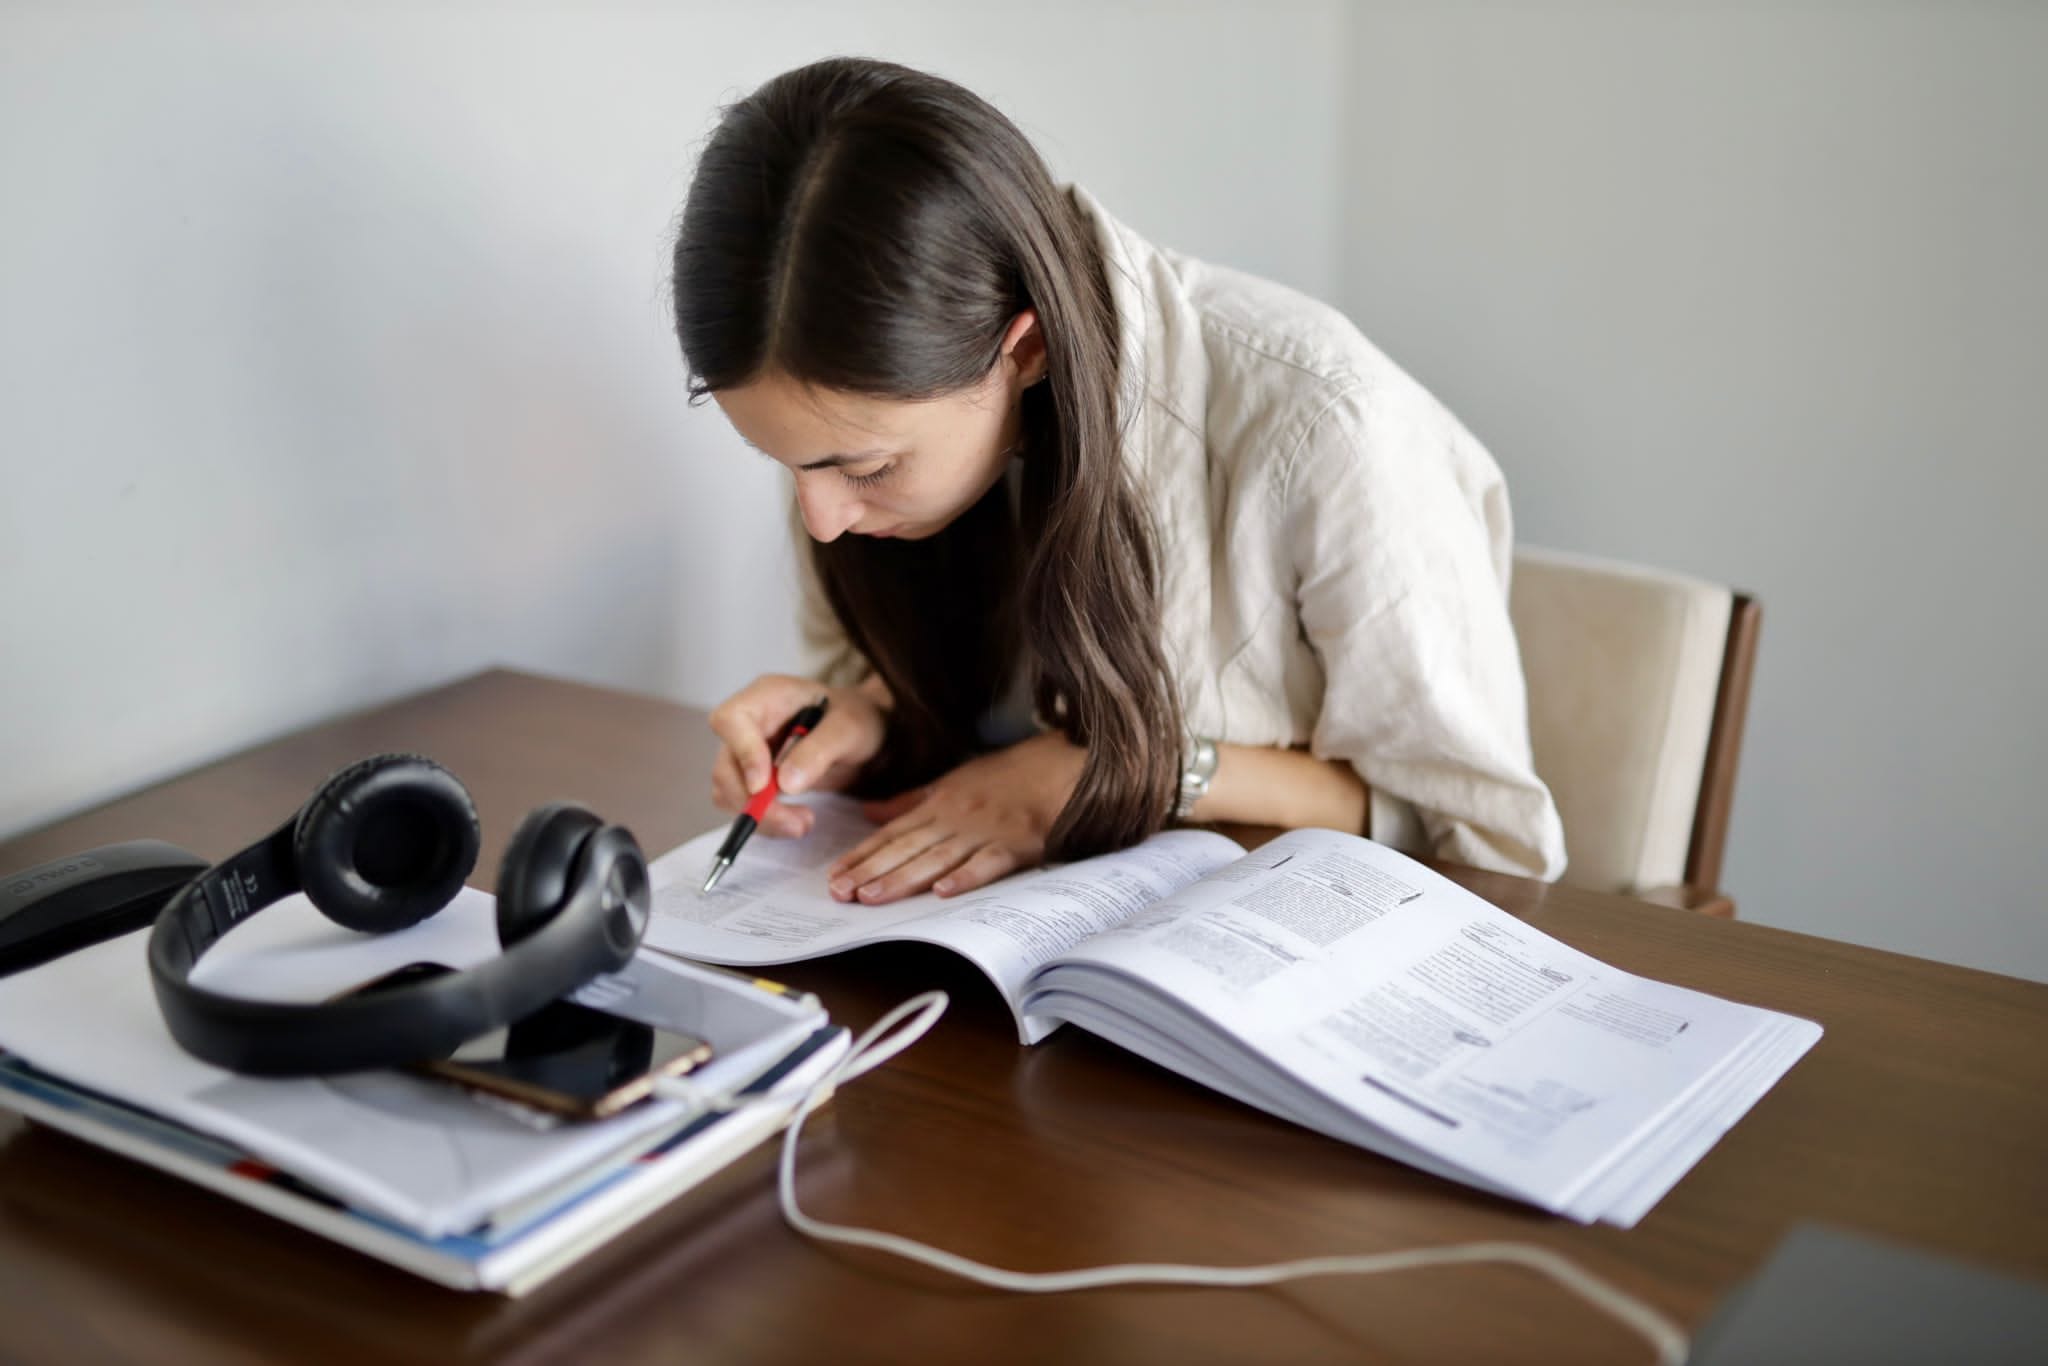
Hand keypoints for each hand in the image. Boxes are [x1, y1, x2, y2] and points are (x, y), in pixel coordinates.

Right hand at [708, 674, 887, 837]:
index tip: (765, 785)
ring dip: (762, 817)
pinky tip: (796, 820)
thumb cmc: (854, 718)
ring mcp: (745, 751)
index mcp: (766, 696)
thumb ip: (819, 750)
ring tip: (804, 823)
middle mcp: (747, 723)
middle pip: (726, 765)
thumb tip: (786, 784)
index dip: (743, 754)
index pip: (730, 720)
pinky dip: (765, 821)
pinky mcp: (750, 777)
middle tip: (797, 824)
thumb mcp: (849, 728)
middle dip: (755, 802)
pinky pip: (741, 804)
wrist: (857, 733)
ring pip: (728, 791)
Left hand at [827, 732, 1085, 903]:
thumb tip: (868, 814)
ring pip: (936, 858)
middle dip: (869, 871)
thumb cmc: (1010, 775)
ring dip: (902, 878)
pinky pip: (987, 864)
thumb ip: (910, 802)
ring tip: (871, 897)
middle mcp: (955, 819)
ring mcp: (984, 832)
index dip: (861, 855)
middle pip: (905, 848)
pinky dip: (965, 877)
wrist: (1064, 765)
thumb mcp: (954, 781)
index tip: (833, 875)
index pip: (892, 833)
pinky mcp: (1015, 845)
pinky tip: (942, 892)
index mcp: (940, 805)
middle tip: (838, 892)